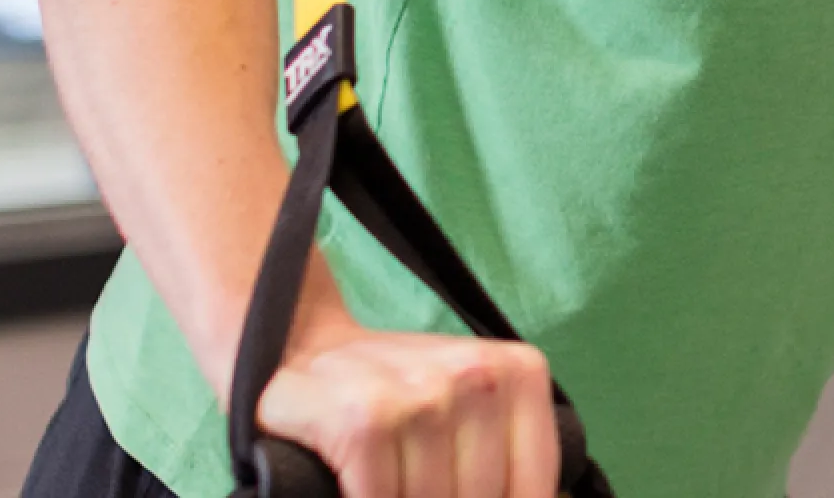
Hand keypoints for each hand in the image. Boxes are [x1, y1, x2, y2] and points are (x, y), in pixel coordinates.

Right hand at [256, 301, 559, 497]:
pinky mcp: (362, 420)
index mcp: (517, 372)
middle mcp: (475, 375)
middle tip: (418, 490)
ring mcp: (419, 396)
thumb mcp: (467, 412)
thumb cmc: (394, 396)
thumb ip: (506, 459)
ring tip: (389, 489)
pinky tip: (352, 492)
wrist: (300, 350)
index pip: (533, 485)